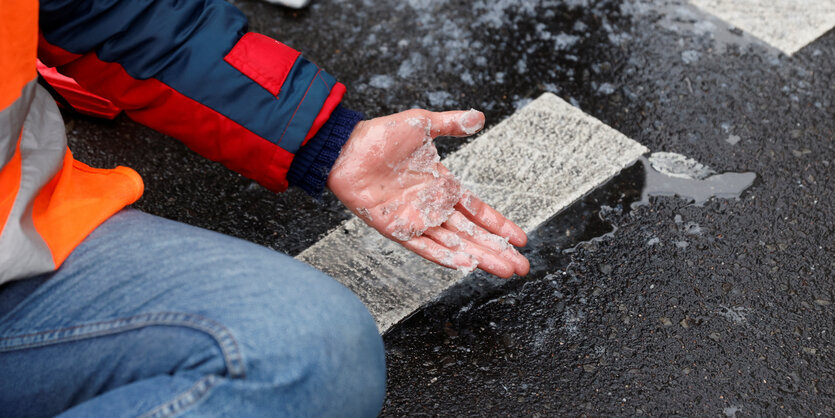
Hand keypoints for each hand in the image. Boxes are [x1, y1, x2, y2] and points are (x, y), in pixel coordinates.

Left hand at [327, 109, 529, 277]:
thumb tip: (480, 116)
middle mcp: (432, 206)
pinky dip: (445, 256)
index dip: (498, 225)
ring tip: (504, 270)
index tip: (521, 239)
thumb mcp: (423, 124)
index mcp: (442, 185)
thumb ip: (451, 124)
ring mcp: (415, 219)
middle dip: (498, 250)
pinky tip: (466, 265)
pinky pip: (424, 246)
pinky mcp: (396, 228)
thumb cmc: (381, 135)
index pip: (477, 210)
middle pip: (471, 234)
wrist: (347, 148)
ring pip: (454, 243)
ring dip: (479, 257)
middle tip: (522, 267)